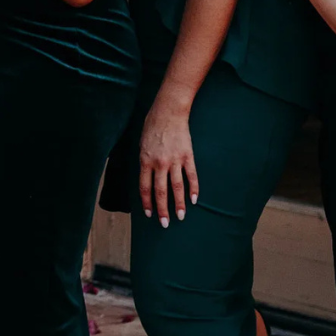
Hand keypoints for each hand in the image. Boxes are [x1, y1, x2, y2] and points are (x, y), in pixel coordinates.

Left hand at [137, 98, 196, 227]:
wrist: (168, 112)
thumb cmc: (151, 127)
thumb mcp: (141, 144)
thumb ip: (145, 162)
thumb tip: (147, 178)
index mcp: (145, 160)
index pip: (145, 187)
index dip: (147, 202)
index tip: (150, 214)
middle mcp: (159, 163)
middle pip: (161, 191)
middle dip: (162, 209)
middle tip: (165, 224)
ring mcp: (174, 160)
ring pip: (176, 187)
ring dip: (178, 204)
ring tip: (181, 217)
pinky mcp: (187, 156)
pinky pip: (191, 176)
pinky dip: (193, 189)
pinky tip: (194, 200)